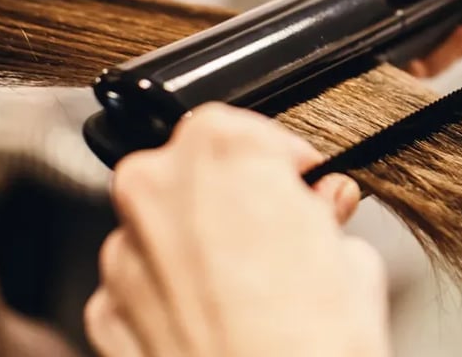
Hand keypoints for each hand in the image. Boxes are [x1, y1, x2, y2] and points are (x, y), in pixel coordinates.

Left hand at [84, 104, 389, 356]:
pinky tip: (216, 323)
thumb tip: (321, 215)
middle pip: (194, 171)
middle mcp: (159, 189)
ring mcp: (125, 252)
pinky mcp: (107, 309)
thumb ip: (326, 218)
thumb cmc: (312, 347)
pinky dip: (171, 295)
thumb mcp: (354, 262)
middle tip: (281, 237)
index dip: (282, 162)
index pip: (247, 128)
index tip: (302, 188)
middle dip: (234, 198)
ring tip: (251, 292)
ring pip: (164, 226)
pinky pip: (141, 282)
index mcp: (221, 151)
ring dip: (199, 246)